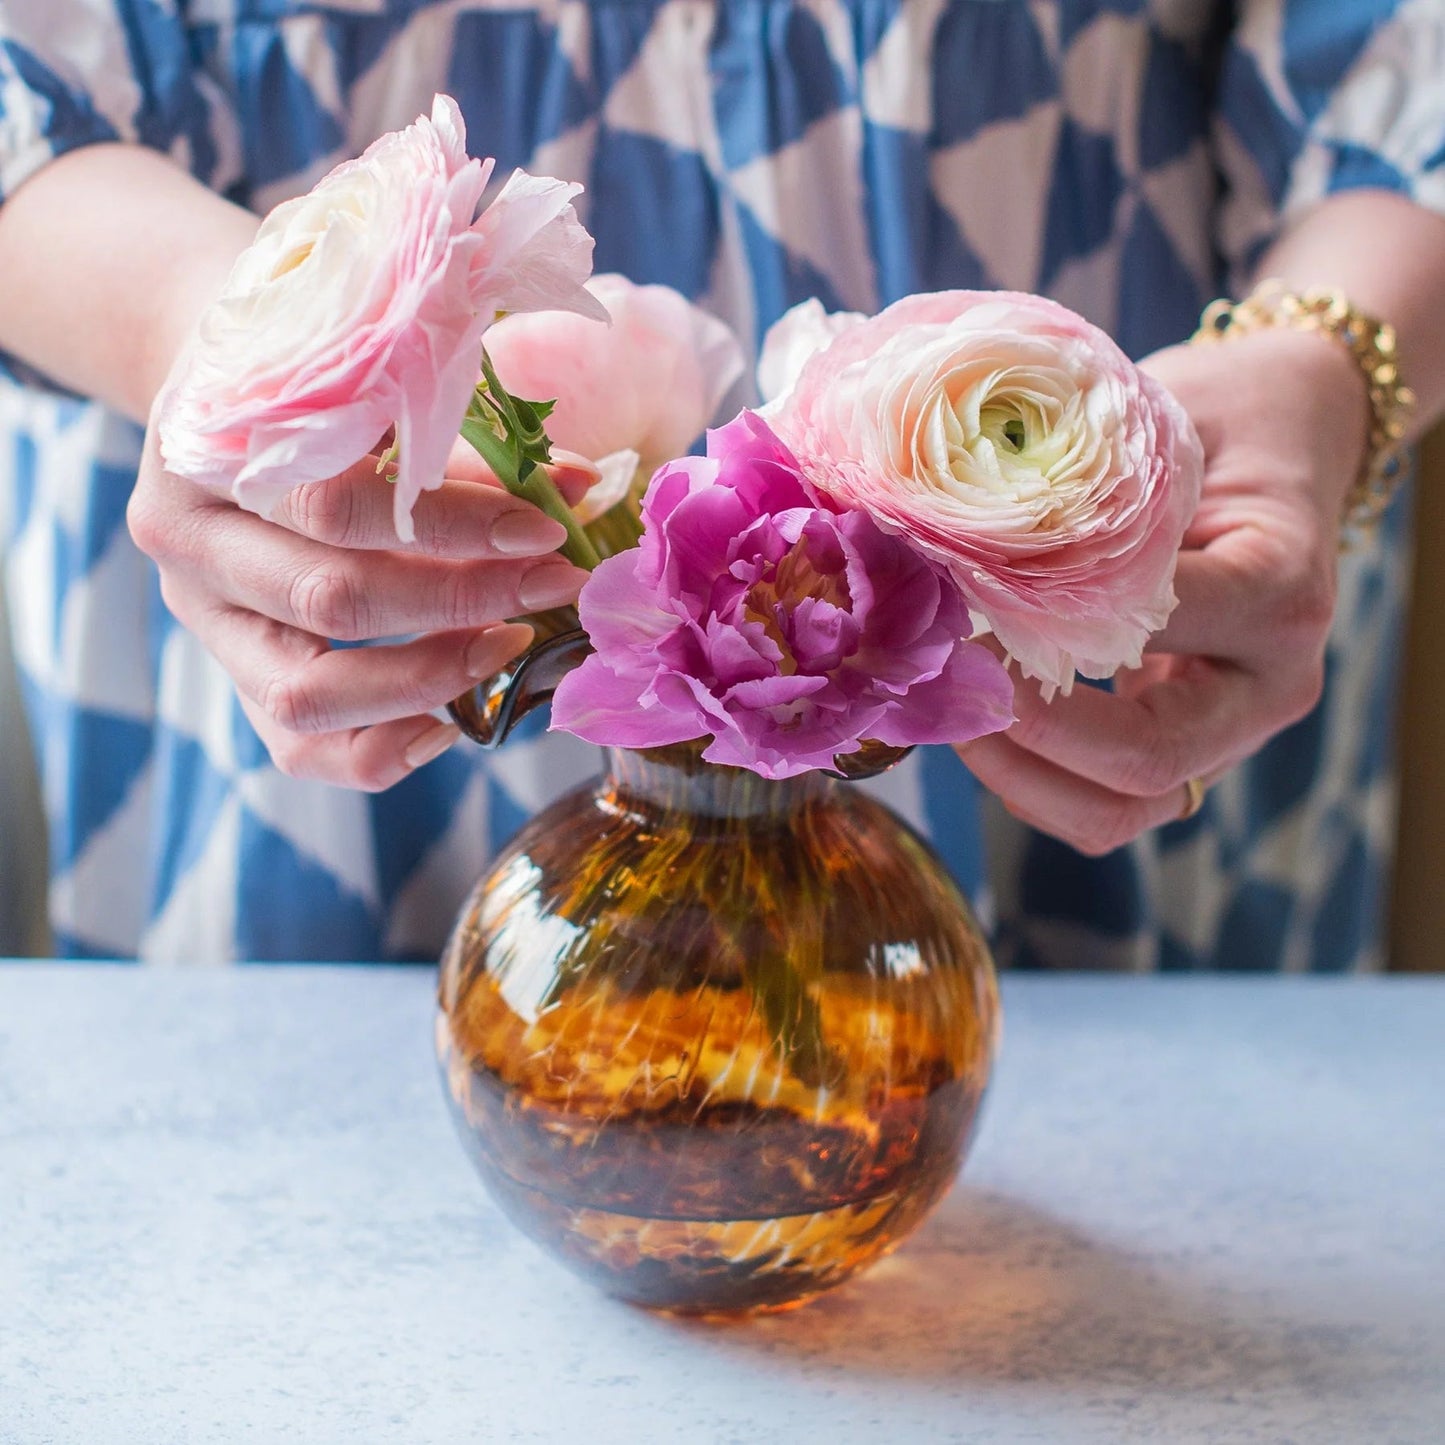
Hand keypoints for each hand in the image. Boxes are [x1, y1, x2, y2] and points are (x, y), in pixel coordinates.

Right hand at [127, 426, 588, 790]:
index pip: (337, 508)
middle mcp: (188, 542)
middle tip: (549, 588)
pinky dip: (381, 750)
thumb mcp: (374, 385)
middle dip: (461, 602)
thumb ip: (464, 445)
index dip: (453, 526)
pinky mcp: (232, 676)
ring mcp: (204, 619)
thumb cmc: (311, 381)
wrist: (226, 396)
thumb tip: (581, 489)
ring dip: (425, 683)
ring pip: (306, 695)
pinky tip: (451, 724)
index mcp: (207, 452)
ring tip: (508, 647)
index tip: (543, 531)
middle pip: (329, 602)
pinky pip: (300, 746)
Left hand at [954, 326, 1368, 854]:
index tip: (961, 604)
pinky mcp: (1192, 749)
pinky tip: (979, 727)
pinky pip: (1109, 804)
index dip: (1042, 630)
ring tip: (950, 716)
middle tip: (948, 682)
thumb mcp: (1166, 418)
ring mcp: (1235, 729)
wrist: (1287, 440)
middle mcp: (1270, 681)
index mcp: (1278, 589)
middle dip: (1026, 735)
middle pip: (1147, 761)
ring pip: (1125, 810)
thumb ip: (1090, 482)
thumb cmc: (1222, 417)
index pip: (1152, 631)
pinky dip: (1032, 781)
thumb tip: (955, 534)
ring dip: (1021, 778)